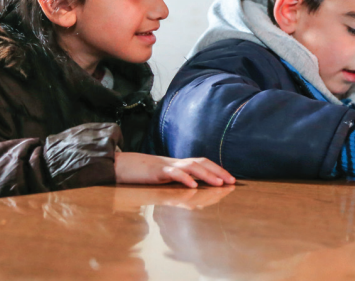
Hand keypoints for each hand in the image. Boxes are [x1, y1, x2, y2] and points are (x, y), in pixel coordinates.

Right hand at [114, 152, 235, 187]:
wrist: (121, 166)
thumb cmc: (144, 174)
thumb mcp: (164, 178)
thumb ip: (179, 182)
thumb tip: (195, 193)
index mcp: (180, 164)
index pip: (203, 163)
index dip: (218, 169)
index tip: (232, 180)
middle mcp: (176, 163)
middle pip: (201, 162)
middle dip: (218, 171)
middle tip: (232, 181)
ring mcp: (167, 166)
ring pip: (191, 166)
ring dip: (207, 175)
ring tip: (219, 184)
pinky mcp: (157, 172)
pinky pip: (173, 173)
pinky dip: (184, 178)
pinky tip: (193, 186)